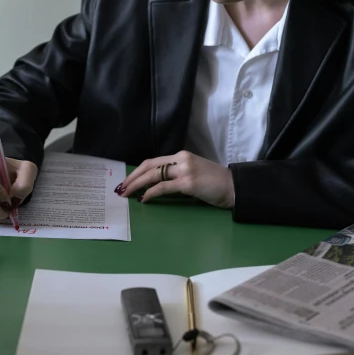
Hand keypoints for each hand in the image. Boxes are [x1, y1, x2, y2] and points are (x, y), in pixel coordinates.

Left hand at [119, 150, 234, 208]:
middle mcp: (181, 159)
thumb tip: (155, 184)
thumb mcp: (193, 173)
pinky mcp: (188, 182)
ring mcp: (185, 169)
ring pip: (153, 175)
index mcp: (182, 155)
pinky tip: (143, 199)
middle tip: (120, 188)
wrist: (233, 187)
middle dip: (132, 177)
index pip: (153, 161)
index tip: (127, 181)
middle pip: (149, 166)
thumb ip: (176, 174)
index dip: (137, 171)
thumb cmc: (214, 183)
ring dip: (136, 185)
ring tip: (126, 193)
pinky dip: (150, 193)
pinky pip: (163, 187)